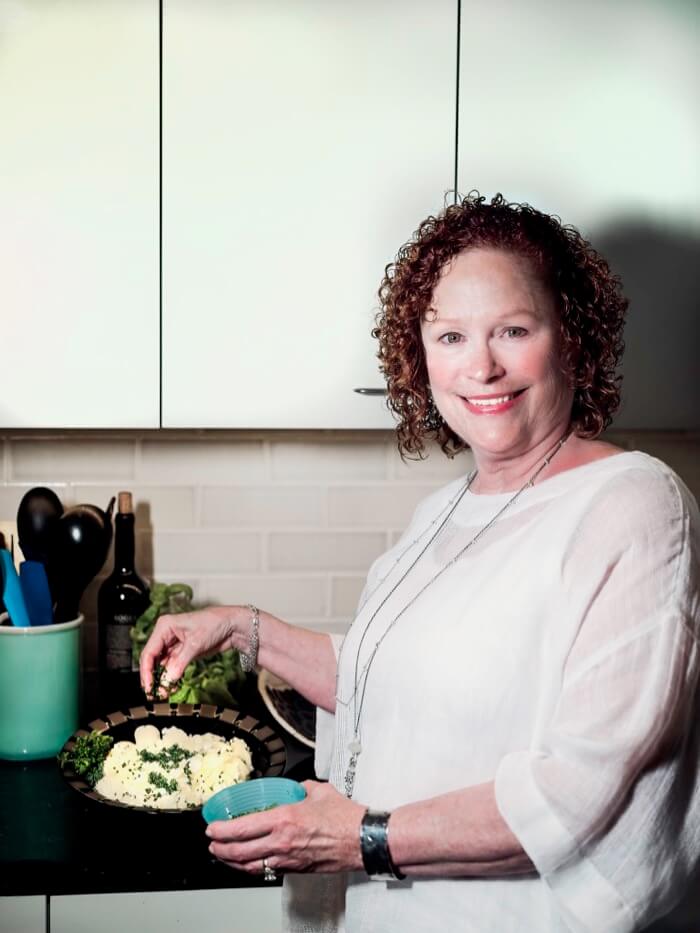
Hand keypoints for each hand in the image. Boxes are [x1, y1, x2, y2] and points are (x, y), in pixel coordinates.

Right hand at [139, 605, 239, 696]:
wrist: (232, 625)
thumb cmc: (214, 623)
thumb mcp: (195, 643)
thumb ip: (179, 663)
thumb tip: (168, 680)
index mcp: (164, 626)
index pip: (149, 652)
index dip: (146, 671)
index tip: (148, 686)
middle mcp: (166, 634)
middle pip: (152, 659)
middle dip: (153, 677)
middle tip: (154, 694)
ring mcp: (174, 644)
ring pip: (161, 665)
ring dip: (162, 679)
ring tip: (164, 693)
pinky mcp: (182, 652)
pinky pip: (172, 667)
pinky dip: (171, 677)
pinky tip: (172, 686)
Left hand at [206, 780, 364, 874]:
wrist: (362, 839)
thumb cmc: (345, 817)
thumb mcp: (319, 791)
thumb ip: (302, 788)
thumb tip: (295, 787)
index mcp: (285, 819)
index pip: (242, 828)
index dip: (222, 831)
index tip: (213, 828)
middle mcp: (282, 842)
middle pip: (240, 852)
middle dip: (220, 849)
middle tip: (212, 844)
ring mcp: (288, 859)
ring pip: (250, 867)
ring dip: (232, 862)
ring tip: (223, 856)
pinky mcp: (297, 869)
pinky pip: (267, 871)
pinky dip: (252, 868)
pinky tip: (249, 863)